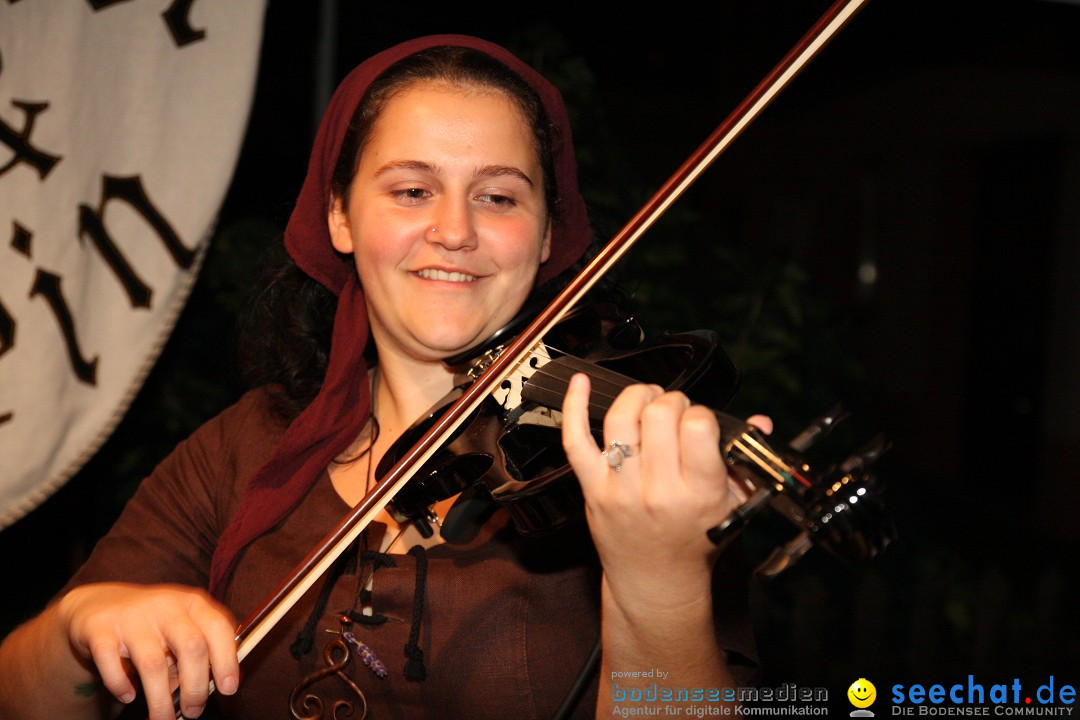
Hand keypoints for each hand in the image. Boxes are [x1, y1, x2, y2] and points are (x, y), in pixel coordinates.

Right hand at [57, 582, 238, 719]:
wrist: (100, 604)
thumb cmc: (153, 625)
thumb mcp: (181, 630)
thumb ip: (201, 653)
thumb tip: (222, 686)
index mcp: (193, 604)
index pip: (219, 628)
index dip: (227, 660)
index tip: (228, 689)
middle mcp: (166, 605)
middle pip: (191, 647)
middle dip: (196, 687)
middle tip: (194, 711)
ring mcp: (133, 616)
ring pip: (153, 663)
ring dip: (160, 699)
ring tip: (164, 719)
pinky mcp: (100, 629)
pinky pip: (111, 663)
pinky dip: (120, 685)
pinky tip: (128, 696)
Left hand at [561, 373, 769, 608]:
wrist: (657, 583)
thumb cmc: (696, 542)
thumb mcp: (733, 505)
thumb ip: (745, 460)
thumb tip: (760, 422)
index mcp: (699, 493)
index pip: (698, 427)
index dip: (699, 412)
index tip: (699, 420)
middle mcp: (659, 491)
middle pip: (659, 415)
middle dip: (670, 400)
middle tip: (674, 411)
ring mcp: (621, 489)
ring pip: (621, 419)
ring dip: (636, 397)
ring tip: (646, 400)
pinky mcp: (592, 490)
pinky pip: (575, 440)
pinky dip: (574, 406)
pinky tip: (581, 384)